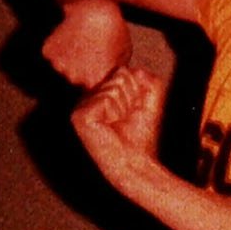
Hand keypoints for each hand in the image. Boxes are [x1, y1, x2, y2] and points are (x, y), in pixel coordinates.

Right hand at [43, 0, 131, 87]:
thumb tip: (113, 81)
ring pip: (62, 68)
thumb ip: (114, 73)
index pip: (92, 92)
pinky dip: (59, 50)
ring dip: (69, 61)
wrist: (94, 11)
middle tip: (90, 55)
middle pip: (76, 82)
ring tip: (81, 44)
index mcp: (94, 82)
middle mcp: (74, 78)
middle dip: (82, 73)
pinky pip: (53, 56)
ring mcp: (58, 65)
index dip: (96, 83)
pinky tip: (70, 38)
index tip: (100, 73)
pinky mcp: (47, 52)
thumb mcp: (123, 56)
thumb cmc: (114, 32)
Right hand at [71, 67, 166, 184]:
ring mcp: (81, 106)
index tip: (133, 111)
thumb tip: (133, 69)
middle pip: (120, 76)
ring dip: (124, 107)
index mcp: (100, 93)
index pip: (124, 72)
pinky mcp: (79, 115)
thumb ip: (148, 79)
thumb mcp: (151, 100)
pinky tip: (109, 126)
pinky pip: (106, 98)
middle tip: (125, 119)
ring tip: (118, 123)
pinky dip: (115, 112)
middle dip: (131, 98)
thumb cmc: (140, 134)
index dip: (137, 92)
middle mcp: (87, 97)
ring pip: (114, 87)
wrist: (133, 160)